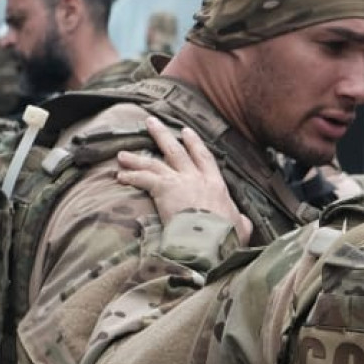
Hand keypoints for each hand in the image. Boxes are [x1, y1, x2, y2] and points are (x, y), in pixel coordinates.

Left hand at [115, 115, 251, 243]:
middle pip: (176, 151)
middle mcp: (197, 178)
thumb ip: (241, 221)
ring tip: (122, 154)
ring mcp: (180, 182)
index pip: (204, 158)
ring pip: (154, 163)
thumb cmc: (226, 238)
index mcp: (216, 185)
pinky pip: (143, 179)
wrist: (212, 241)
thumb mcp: (241, 228)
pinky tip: (119, 176)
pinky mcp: (164, 189)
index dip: (194, 143)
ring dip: (137, 157)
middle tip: (151, 123)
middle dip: (162, 135)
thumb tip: (244, 222)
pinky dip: (130, 177)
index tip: (186, 132)